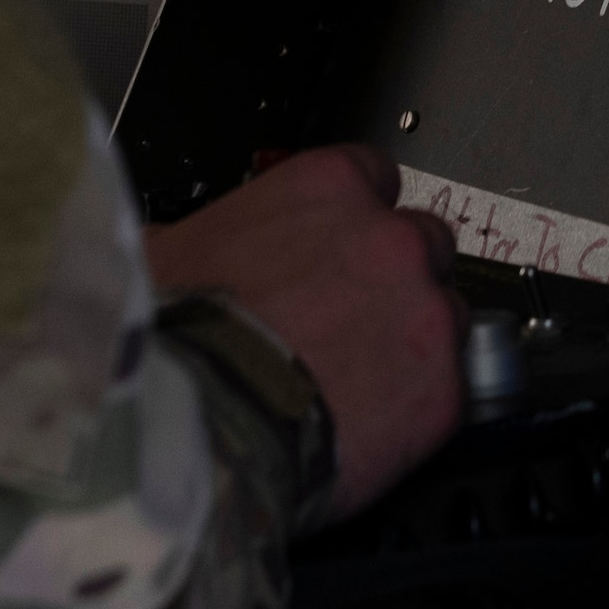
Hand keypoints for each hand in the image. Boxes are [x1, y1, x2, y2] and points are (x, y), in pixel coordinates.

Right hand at [145, 145, 464, 519]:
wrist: (193, 431)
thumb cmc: (171, 342)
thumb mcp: (159, 253)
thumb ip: (194, 236)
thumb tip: (166, 244)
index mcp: (328, 188)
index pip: (374, 177)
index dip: (353, 219)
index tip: (335, 249)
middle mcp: (391, 238)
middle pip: (422, 243)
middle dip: (393, 277)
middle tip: (347, 322)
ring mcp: (425, 313)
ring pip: (446, 315)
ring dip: (412, 342)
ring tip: (355, 383)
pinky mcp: (443, 390)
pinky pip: (449, 390)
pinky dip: (416, 408)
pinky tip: (366, 427)